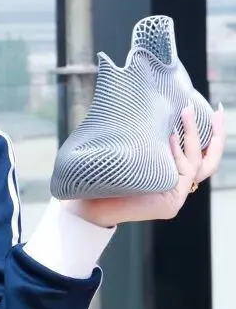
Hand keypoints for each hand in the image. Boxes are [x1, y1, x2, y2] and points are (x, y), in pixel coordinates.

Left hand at [68, 104, 225, 228]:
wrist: (89, 200)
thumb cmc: (106, 172)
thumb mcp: (135, 150)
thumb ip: (150, 138)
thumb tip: (155, 104)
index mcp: (172, 175)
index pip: (200, 155)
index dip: (212, 134)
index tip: (215, 110)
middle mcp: (177, 187)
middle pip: (209, 161)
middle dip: (217, 135)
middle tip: (219, 112)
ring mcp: (176, 197)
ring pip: (195, 163)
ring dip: (192, 135)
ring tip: (184, 111)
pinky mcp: (171, 204)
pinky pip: (181, 174)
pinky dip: (178, 154)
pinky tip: (172, 136)